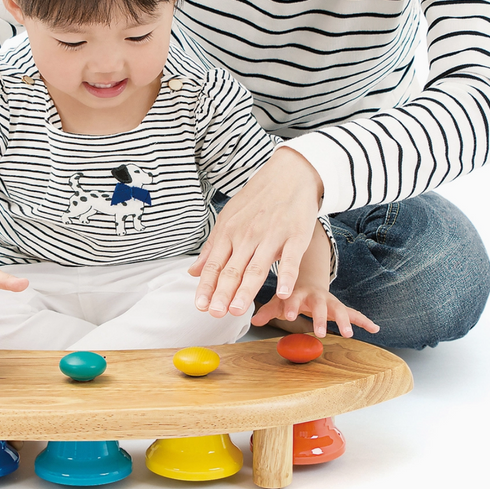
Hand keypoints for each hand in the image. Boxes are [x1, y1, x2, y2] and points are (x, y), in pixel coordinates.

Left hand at [189, 146, 323, 317]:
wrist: (289, 174)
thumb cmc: (258, 199)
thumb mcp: (229, 218)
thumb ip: (213, 247)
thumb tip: (193, 272)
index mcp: (230, 232)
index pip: (215, 264)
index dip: (207, 286)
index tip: (200, 306)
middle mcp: (247, 235)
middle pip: (233, 269)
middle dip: (222, 293)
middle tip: (215, 314)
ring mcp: (272, 236)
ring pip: (257, 267)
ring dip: (246, 290)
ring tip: (236, 310)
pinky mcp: (295, 235)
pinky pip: (290, 259)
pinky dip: (285, 276)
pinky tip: (281, 293)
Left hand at [250, 218, 377, 337]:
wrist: (308, 280)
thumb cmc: (291, 292)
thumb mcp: (278, 299)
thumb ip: (267, 310)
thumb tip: (252, 320)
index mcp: (298, 292)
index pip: (292, 298)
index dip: (289, 305)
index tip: (287, 316)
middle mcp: (315, 295)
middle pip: (319, 306)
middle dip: (319, 318)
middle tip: (319, 333)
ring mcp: (329, 301)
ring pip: (339, 310)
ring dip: (344, 322)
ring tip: (348, 334)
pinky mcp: (339, 307)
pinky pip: (354, 314)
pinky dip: (365, 321)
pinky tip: (375, 329)